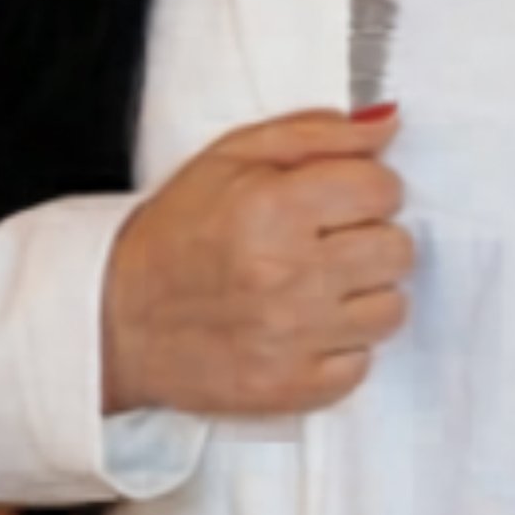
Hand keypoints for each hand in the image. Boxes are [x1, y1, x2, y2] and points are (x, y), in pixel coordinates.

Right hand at [101, 106, 409, 418]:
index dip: (367, 189)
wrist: (117, 318)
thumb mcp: (232, 157)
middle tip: (329, 244)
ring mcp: (293, 339)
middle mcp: (288, 275)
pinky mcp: (292, 389)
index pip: (384, 190)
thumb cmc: (176, 233)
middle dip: (372, 239)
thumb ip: (317, 135)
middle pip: (398, 250)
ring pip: (390, 309)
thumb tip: (388, 126)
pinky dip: (342, 348)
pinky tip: (306, 329)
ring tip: (316, 287)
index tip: (340, 200)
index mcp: (273, 207)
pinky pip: (363, 364)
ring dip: (363, 296)